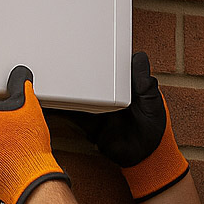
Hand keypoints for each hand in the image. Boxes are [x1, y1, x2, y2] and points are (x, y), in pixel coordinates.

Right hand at [49, 52, 188, 200]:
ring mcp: (96, 109)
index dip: (100, 59)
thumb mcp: (153, 102)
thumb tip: (138, 58)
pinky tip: (49, 101)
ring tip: (51, 77)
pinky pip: (72, 114)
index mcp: (124, 87)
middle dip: (76, 71)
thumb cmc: (154, 129)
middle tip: (61, 58)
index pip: (110, 69)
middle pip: (89, 80)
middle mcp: (108, 96)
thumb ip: (145, 83)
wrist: (144, 157)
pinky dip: (61, 108)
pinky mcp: (88, 123)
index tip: (88, 46)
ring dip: (66, 89)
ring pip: (77, 95)